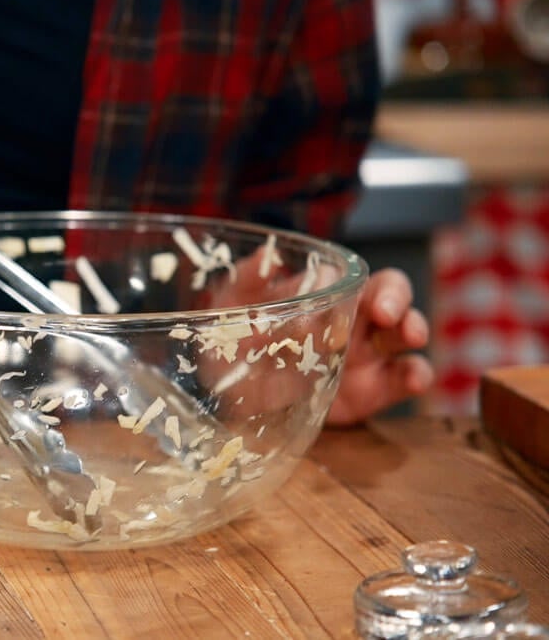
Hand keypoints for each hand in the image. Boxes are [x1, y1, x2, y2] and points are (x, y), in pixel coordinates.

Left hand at [188, 245, 429, 426]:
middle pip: (393, 297)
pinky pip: (407, 376)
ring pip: (407, 332)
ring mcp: (368, 354)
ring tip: (410, 335)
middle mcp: (355, 319)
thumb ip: (247, 280)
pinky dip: (417, 375)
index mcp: (328, 295)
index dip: (357, 285)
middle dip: (397, 300)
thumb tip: (267, 254)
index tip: (339, 300)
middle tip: (385, 314)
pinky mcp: (375, 389)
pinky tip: (412, 379)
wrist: (235, 396)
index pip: (355, 278)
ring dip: (414, 328)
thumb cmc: (238, 342)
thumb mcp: (233, 309)